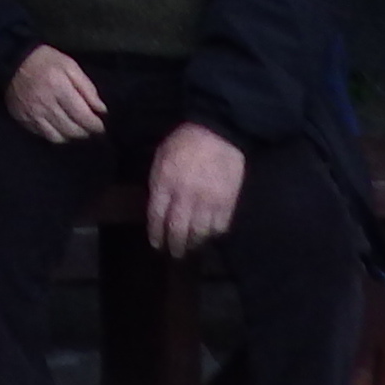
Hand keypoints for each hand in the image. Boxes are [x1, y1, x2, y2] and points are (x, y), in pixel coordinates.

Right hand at [4, 45, 105, 142]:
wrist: (11, 61)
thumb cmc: (45, 61)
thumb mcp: (69, 65)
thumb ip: (87, 87)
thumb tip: (101, 109)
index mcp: (59, 88)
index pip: (82, 116)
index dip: (95, 125)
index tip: (100, 125)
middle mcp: (46, 105)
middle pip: (72, 129)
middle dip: (85, 131)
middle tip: (90, 127)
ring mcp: (33, 115)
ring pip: (59, 137)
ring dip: (72, 135)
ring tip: (76, 128)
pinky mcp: (24, 120)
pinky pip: (45, 136)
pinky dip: (57, 136)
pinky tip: (61, 128)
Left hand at [145, 121, 246, 254]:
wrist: (218, 131)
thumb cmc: (185, 141)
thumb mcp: (162, 156)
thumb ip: (158, 182)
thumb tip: (156, 206)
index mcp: (166, 181)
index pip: (157, 216)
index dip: (156, 233)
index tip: (156, 243)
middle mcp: (186, 194)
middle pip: (178, 230)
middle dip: (174, 245)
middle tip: (174, 252)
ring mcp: (208, 200)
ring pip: (199, 233)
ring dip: (194, 243)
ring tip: (191, 246)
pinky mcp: (228, 202)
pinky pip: (220, 227)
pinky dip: (214, 234)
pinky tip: (210, 234)